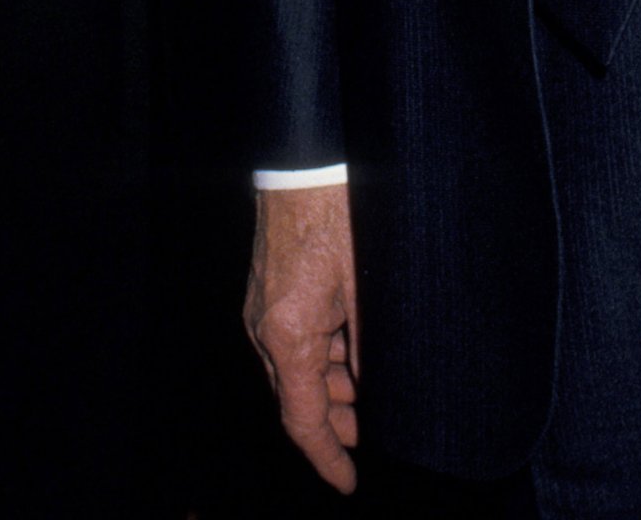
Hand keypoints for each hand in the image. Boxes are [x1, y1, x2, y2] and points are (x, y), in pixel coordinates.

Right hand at [244, 182, 359, 492]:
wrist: (306, 157)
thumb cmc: (340, 213)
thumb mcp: (368, 286)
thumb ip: (369, 344)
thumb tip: (378, 385)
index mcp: (290, 333)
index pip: (303, 419)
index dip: (327, 457)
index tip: (348, 482)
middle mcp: (265, 326)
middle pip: (296, 396)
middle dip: (332, 422)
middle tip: (368, 436)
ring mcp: (262, 306)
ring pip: (294, 367)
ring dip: (328, 386)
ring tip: (365, 393)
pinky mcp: (268, 286)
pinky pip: (290, 338)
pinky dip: (320, 355)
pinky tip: (349, 350)